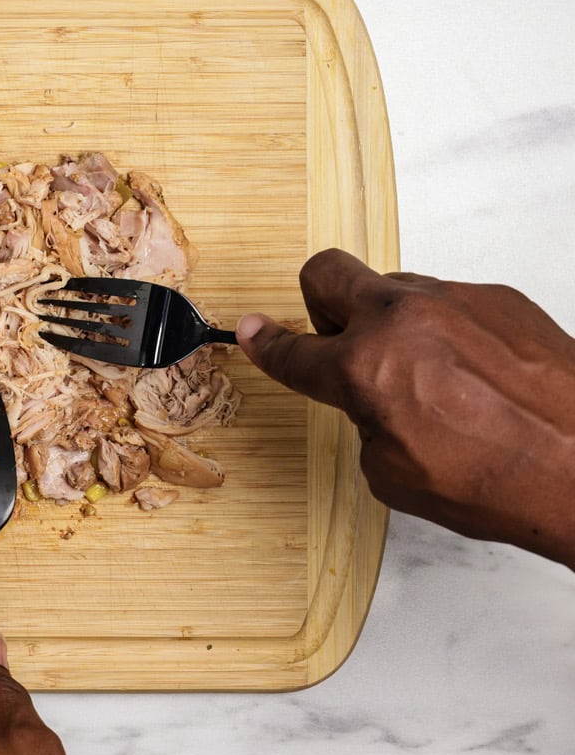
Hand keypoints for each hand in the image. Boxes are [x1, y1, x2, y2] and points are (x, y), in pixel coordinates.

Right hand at [237, 248, 574, 568]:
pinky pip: (452, 302)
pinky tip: (477, 377)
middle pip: (328, 273)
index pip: (293, 350)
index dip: (265, 344)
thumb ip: (364, 419)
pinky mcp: (500, 298)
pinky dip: (449, 333)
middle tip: (340, 340)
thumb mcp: (394, 473)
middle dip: (319, 302)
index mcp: (364, 368)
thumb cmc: (498, 480)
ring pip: (394, 288)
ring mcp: (455, 301)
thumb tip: (371, 398)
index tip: (253, 331)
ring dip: (393, 322)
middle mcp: (403, 320)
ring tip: (431, 376)